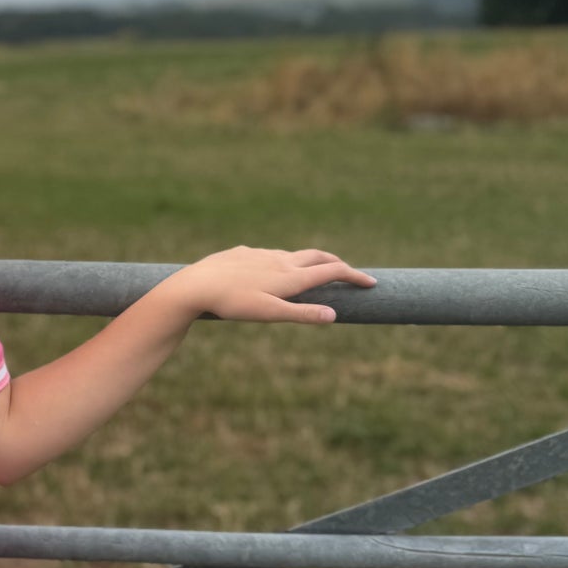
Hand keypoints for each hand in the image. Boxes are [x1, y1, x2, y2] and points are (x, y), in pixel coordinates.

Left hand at [166, 246, 376, 324]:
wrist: (196, 284)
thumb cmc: (233, 303)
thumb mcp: (270, 314)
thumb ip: (302, 314)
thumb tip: (334, 315)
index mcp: (291, 276)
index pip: (331, 271)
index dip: (354, 276)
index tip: (371, 283)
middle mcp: (279, 260)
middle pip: (316, 256)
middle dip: (335, 262)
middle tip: (348, 271)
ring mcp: (260, 254)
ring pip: (291, 254)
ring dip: (308, 260)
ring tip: (312, 270)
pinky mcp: (241, 253)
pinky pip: (266, 255)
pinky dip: (279, 261)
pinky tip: (269, 269)